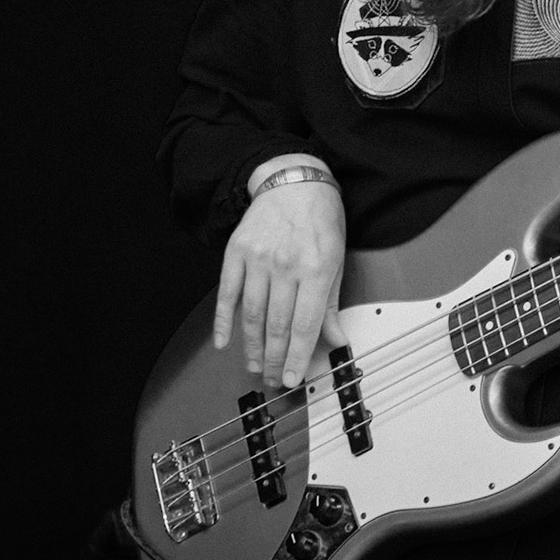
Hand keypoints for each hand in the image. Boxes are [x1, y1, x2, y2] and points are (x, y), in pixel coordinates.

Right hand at [215, 161, 345, 388]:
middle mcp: (287, 265)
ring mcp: (259, 259)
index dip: (296, 357)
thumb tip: (337, 338)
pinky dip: (222, 321)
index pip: (305, 325)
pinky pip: (227, 293)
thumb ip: (332, 303)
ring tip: (253, 365)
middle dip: (273, 359)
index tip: (291, 378)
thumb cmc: (321, 219)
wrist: (294, 181)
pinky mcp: (237, 252)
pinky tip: (223, 341)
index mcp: (317, 268)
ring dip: (251, 347)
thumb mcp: (338, 258)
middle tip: (271, 378)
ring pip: (252, 315)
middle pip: (276, 325)